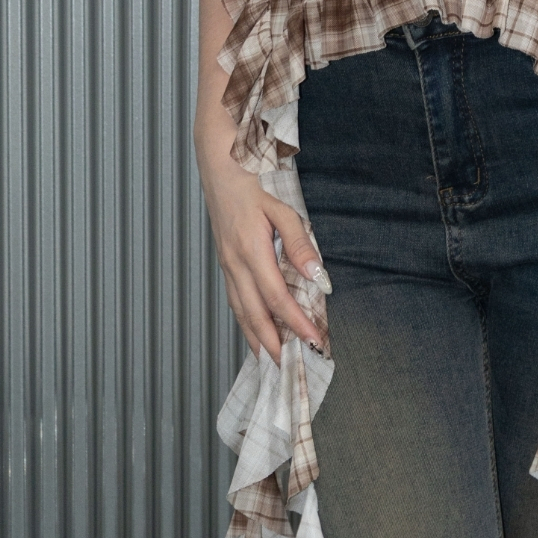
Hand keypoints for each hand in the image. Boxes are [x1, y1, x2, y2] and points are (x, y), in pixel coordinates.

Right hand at [196, 129, 329, 362]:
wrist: (220, 168)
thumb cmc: (252, 185)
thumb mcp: (283, 208)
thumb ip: (300, 243)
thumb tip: (317, 277)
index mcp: (251, 252)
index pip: (277, 298)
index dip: (296, 322)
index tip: (315, 340)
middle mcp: (235, 265)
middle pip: (255, 315)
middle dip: (274, 344)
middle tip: (291, 368)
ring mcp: (227, 266)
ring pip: (241, 312)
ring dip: (257, 339)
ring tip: (272, 362)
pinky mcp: (225, 264)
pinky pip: (235, 302)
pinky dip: (246, 323)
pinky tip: (255, 333)